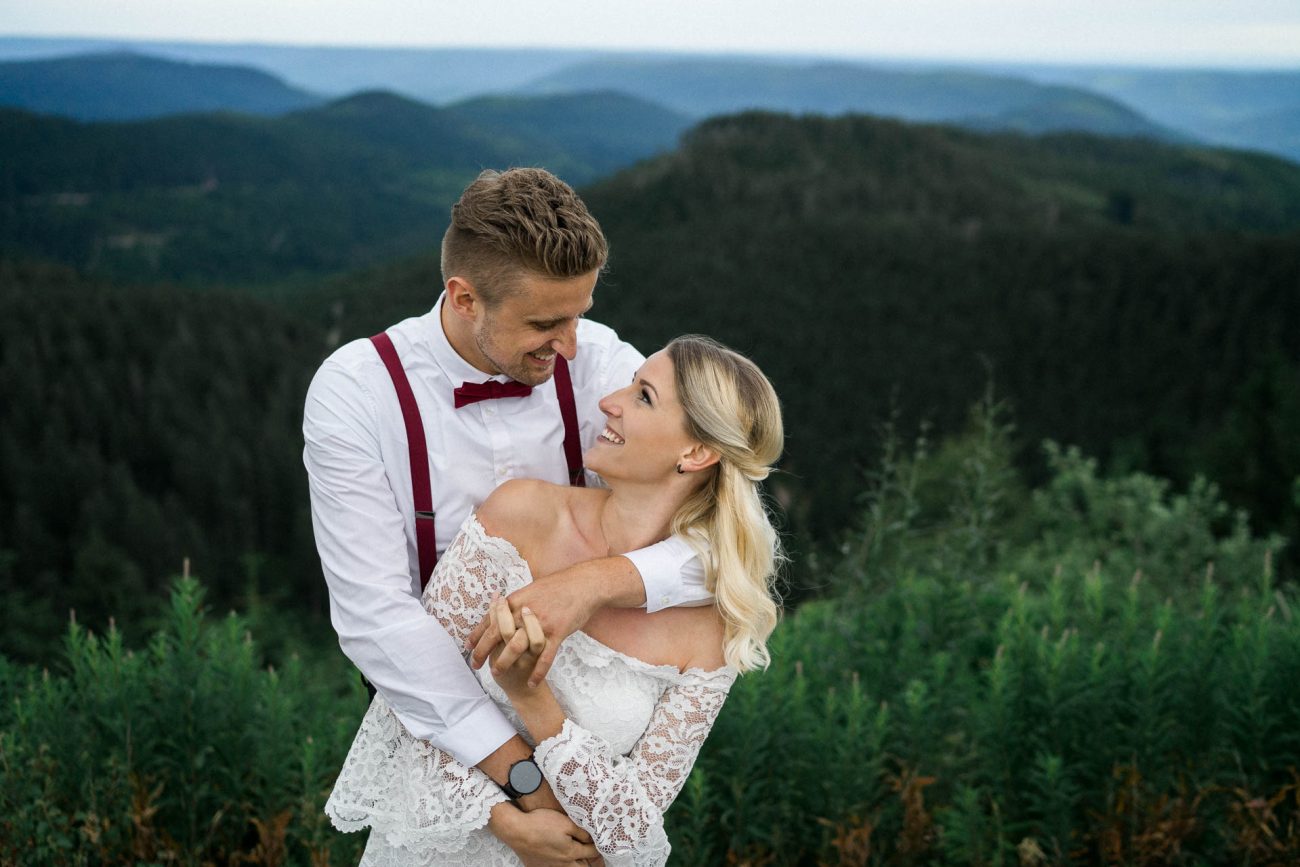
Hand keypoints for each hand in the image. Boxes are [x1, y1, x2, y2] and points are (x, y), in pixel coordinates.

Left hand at [469, 566, 605, 685]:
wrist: (584, 584)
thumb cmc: (558, 587)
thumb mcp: (531, 590)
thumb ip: (515, 602)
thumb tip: (500, 607)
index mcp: (516, 600)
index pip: (491, 619)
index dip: (478, 634)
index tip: (467, 647)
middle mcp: (524, 611)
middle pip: (498, 634)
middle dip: (483, 651)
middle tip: (474, 665)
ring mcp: (541, 623)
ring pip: (516, 646)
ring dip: (504, 661)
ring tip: (496, 673)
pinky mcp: (557, 633)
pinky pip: (545, 657)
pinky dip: (537, 672)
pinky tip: (532, 683)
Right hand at [489, 802, 599, 865]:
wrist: (517, 831)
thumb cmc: (541, 824)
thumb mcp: (566, 823)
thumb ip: (581, 832)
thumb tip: (591, 839)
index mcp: (571, 853)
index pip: (591, 853)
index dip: (597, 848)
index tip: (600, 844)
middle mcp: (562, 864)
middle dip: (589, 862)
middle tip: (594, 858)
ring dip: (576, 866)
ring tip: (579, 860)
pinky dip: (561, 866)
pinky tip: (560, 862)